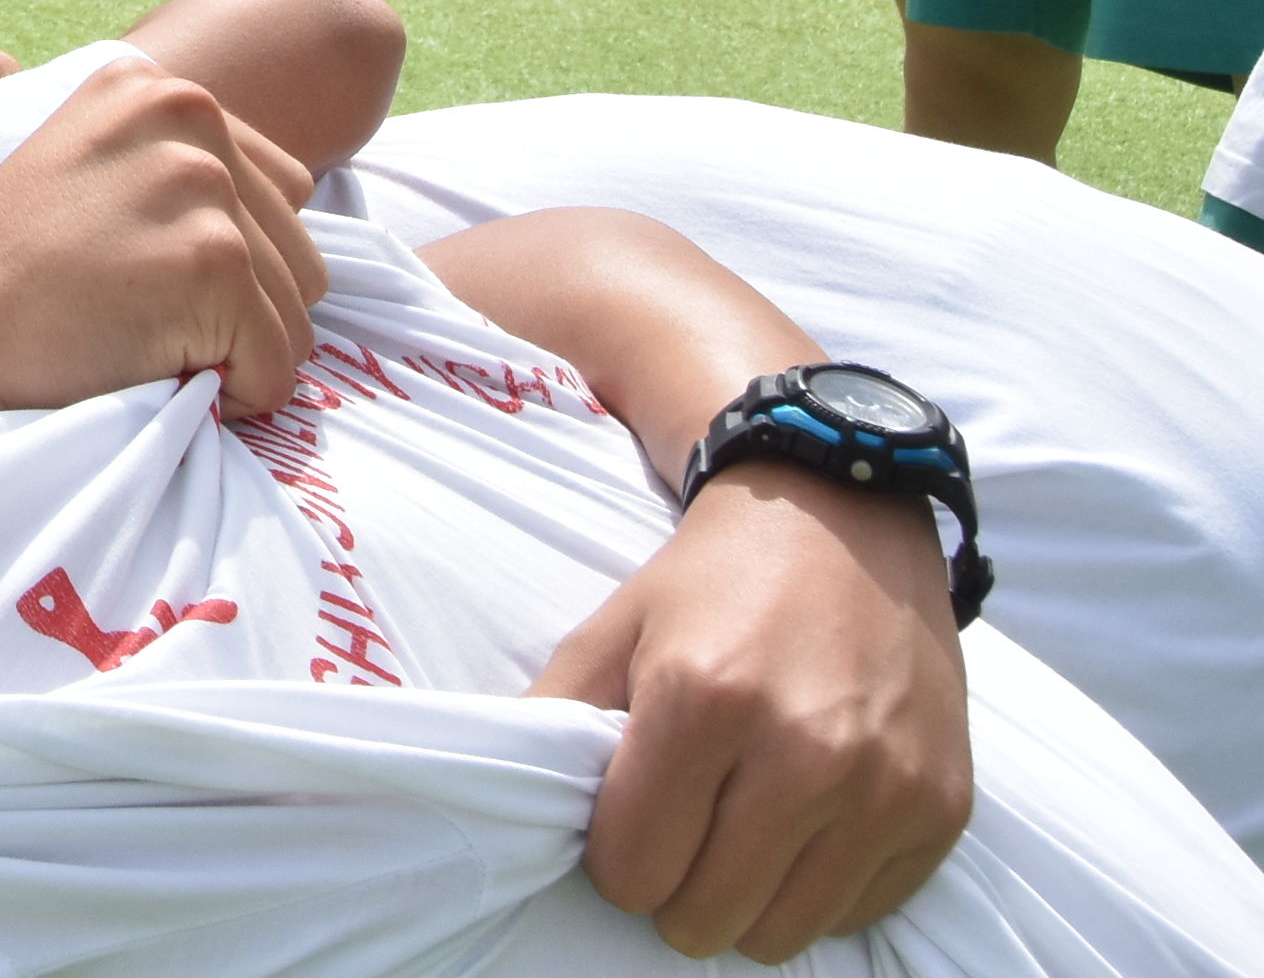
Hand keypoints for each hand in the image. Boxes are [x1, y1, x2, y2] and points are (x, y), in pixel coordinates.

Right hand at [0, 61, 324, 424]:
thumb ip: (182, 158)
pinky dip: (234, 394)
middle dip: (240, 309)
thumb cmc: (11, 261)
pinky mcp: (214, 261)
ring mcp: (204, 186)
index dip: (227, 258)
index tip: (143, 273)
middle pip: (299, 252)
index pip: (281, 193)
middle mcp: (191, 115)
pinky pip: (280, 367)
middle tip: (141, 315)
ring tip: (147, 340)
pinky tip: (156, 369)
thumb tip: (301, 199)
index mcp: (162, 86)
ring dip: (236, 351)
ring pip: (297, 312)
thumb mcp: (95, 157)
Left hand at [532, 463, 970, 960]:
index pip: (632, 869)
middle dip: (673, 891)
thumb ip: (556, 717)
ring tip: (738, 835)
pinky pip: (859, 914)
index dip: (614, 857)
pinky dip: (820, 892)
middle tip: (679, 836)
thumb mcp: (613, 628)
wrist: (843, 522)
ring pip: (781, 935)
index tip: (625, 820)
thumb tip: (516, 800)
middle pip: (705, 917)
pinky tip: (806, 827)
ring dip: (745, 903)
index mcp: (703, 703)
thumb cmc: (714, 582)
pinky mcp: (941, 810)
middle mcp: (804, 754)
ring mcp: (883, 788)